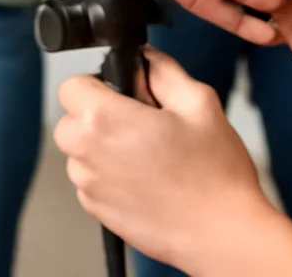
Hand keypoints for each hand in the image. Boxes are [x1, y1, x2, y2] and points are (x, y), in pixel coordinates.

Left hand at [55, 49, 291, 276]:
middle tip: (139, 122)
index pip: (70, 86)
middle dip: (97, 116)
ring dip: (103, 148)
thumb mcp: (199, 102)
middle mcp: (88, 153)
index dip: (96, 84)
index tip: (121, 93)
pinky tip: (147, 178)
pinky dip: (110, 176)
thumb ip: (164, 71)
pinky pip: (92, 181)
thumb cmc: (214, 174)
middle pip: (70, 121)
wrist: (221, 233)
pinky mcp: (98, 212)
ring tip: (149, 154)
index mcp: (105, 119)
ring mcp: (91, 187)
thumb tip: (146, 59)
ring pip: (80, 153)